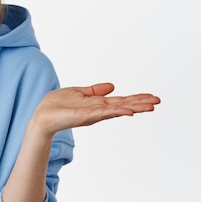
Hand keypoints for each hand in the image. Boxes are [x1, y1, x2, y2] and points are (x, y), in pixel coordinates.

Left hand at [32, 83, 159, 135]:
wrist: (42, 115)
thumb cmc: (57, 105)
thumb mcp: (78, 92)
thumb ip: (95, 90)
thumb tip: (112, 86)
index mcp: (98, 103)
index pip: (121, 101)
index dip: (136, 98)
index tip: (152, 97)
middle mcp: (98, 110)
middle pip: (124, 105)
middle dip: (141, 103)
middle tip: (158, 101)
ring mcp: (93, 114)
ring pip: (117, 109)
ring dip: (134, 107)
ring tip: (150, 106)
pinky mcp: (84, 116)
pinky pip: (103, 113)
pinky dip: (116, 112)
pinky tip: (128, 111)